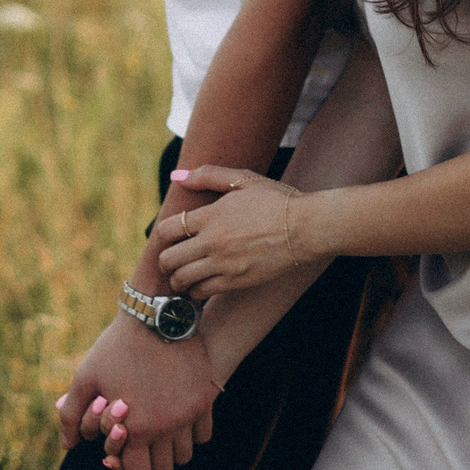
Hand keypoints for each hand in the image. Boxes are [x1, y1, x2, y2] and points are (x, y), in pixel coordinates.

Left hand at [54, 313, 218, 469]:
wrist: (156, 313)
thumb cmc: (116, 346)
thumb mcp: (85, 376)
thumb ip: (71, 416)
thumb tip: (67, 446)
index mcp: (137, 427)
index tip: (127, 461)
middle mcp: (166, 426)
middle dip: (151, 464)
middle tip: (142, 447)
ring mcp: (189, 412)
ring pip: (185, 454)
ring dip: (171, 449)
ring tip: (159, 432)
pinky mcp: (205, 397)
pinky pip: (203, 433)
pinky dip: (191, 432)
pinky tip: (177, 418)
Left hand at [155, 165, 310, 300]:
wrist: (305, 228)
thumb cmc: (277, 200)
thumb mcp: (244, 180)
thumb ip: (209, 175)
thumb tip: (178, 176)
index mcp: (211, 215)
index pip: (167, 230)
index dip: (163, 235)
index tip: (171, 237)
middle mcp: (212, 242)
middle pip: (168, 259)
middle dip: (165, 261)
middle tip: (173, 260)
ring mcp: (223, 264)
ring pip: (182, 280)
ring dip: (178, 280)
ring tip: (184, 276)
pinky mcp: (235, 282)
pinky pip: (202, 293)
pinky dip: (195, 292)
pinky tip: (200, 287)